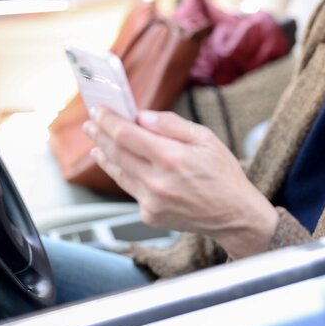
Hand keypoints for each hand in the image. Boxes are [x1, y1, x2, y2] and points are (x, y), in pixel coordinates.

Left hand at [83, 108, 278, 259]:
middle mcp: (157, 181)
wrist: (234, 215)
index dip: (108, 120)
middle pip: (115, 153)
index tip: (98, 109)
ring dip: (104, 155)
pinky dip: (124, 174)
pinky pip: (130, 189)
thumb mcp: (205, 138)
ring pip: (117, 173)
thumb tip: (141, 116)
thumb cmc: (223, 174)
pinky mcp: (149, 215)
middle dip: (100, 135)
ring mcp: (151, 201)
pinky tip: (120, 165)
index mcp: (171, 158)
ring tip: (96, 143)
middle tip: (90, 123)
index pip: (126, 134)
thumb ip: (171, 125)